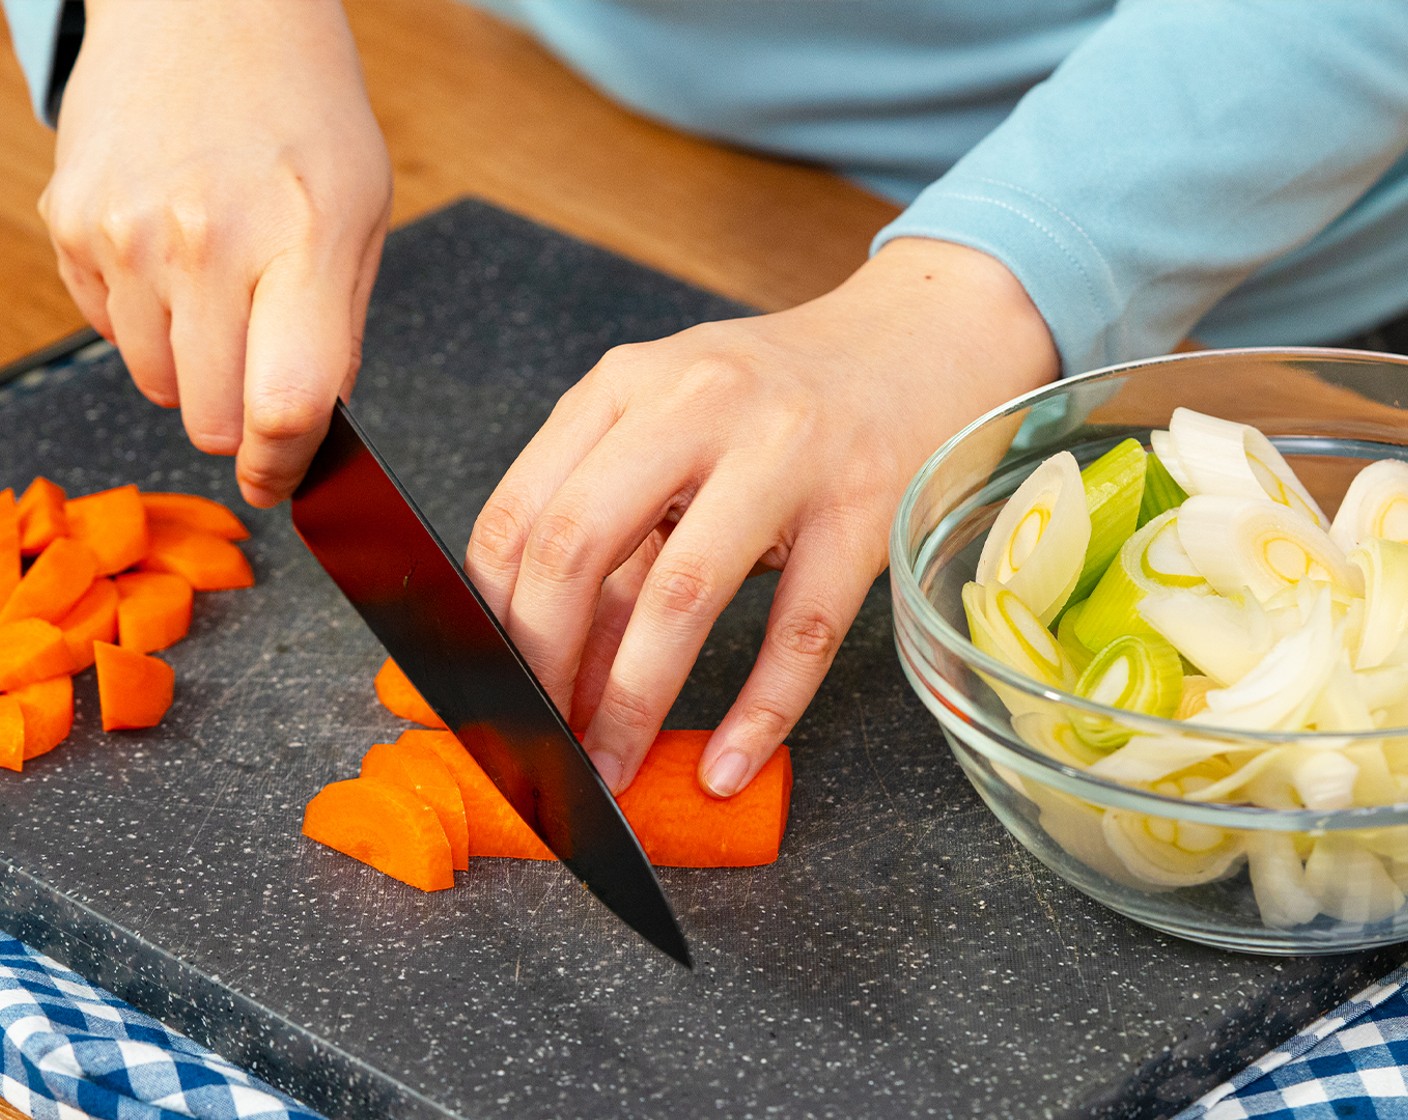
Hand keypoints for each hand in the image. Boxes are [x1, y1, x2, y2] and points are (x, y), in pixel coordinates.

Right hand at [40, 0, 391, 505]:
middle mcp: (204, 243)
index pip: (287, 404)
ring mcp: (125, 233)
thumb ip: (341, 330)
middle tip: (259, 380)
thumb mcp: (363, 216)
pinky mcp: (70, 223)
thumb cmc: (302, 114)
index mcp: (300, 243)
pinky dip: (145, 323)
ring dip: (191, 371)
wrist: (206, 10)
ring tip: (221, 296)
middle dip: (240, 424)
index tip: (283, 481)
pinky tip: (174, 261)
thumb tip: (314, 423)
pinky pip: (108, 332)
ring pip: (154, 385)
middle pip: (209, 418)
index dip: (286, 466)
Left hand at [466, 239, 1058, 796]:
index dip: (491, 615)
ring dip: (634, 702)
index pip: (521, 509)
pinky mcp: (863, 507)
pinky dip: (758, 714)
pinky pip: (801, 630)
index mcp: (627, 384)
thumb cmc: (779, 402)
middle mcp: (695, 403)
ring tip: (614, 768)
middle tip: (543, 737)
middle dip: (544, 662)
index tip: (489, 685)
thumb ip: (617, 542)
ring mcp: (785, 452)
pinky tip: (727, 765)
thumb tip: (563, 671)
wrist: (917, 344)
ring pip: (683, 592)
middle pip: (580, 543)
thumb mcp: (676, 439)